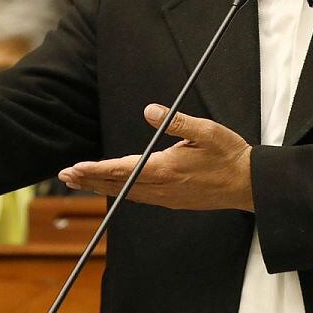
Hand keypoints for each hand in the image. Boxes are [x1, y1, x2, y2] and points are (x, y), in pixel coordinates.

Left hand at [59, 104, 253, 211]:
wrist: (247, 184)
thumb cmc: (228, 155)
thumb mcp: (206, 131)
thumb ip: (176, 121)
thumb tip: (150, 110)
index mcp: (165, 169)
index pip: (121, 170)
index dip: (95, 169)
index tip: (75, 168)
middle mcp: (161, 188)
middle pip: (117, 185)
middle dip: (89, 180)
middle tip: (65, 176)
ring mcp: (166, 198)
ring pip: (125, 193)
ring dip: (101, 186)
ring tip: (80, 181)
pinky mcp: (172, 201)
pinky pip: (138, 197)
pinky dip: (119, 191)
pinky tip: (113, 187)